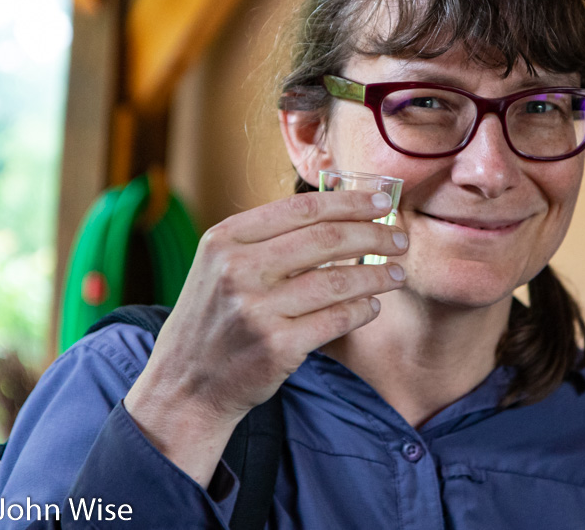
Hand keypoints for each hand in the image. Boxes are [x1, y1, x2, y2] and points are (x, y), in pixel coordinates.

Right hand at [124, 189, 406, 484]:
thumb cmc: (215, 317)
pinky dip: (364, 309)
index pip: (304, 208)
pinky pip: (338, 318)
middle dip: (374, 234)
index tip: (384, 200)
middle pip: (327, 238)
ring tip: (397, 273)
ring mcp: (257, 309)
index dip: (351, 201)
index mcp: (226, 238)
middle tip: (399, 238)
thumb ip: (270, 238)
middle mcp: (238, 269)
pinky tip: (373, 305)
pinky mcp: (278, 346)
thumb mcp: (222, 264)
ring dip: (378, 274)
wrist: (185, 385)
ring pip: (339, 279)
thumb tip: (340, 206)